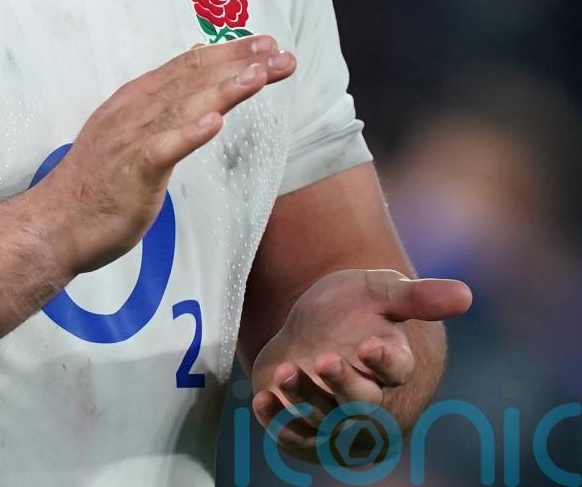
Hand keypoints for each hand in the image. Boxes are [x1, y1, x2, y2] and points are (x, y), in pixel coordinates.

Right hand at [33, 35, 294, 274]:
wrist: (55, 223)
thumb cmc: (95, 183)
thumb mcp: (126, 132)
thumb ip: (158, 103)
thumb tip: (191, 68)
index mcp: (134, 100)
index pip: (187, 67)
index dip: (228, 53)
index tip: (265, 44)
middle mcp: (134, 112)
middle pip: (193, 79)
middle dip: (239, 64)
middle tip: (280, 52)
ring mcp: (132, 140)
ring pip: (183, 107)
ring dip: (223, 89)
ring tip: (258, 75)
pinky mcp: (133, 171)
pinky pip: (163, 149)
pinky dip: (188, 134)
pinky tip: (214, 123)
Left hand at [249, 269, 472, 457]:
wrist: (315, 330)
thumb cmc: (353, 309)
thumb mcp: (379, 291)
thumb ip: (415, 296)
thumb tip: (466, 295)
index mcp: (394, 365)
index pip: (398, 371)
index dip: (385, 361)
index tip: (370, 344)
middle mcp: (371, 398)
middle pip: (363, 403)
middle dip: (343, 384)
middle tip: (324, 358)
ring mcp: (336, 418)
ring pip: (325, 420)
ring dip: (305, 398)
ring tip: (284, 370)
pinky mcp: (304, 429)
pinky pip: (294, 438)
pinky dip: (278, 423)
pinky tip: (263, 399)